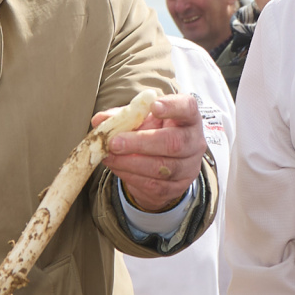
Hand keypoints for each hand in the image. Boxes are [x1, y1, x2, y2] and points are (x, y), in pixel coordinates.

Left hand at [94, 93, 205, 211]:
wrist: (163, 166)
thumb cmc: (153, 134)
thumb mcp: (142, 120)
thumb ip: (123, 117)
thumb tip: (99, 120)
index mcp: (188, 118)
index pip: (188, 108)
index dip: (172, 107)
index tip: (153, 106)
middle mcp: (194, 142)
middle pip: (174, 142)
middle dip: (140, 142)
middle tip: (115, 142)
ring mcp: (188, 167)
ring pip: (161, 167)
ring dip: (130, 162)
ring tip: (108, 156)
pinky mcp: (176, 188)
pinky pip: (152, 184)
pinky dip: (130, 175)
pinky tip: (116, 167)